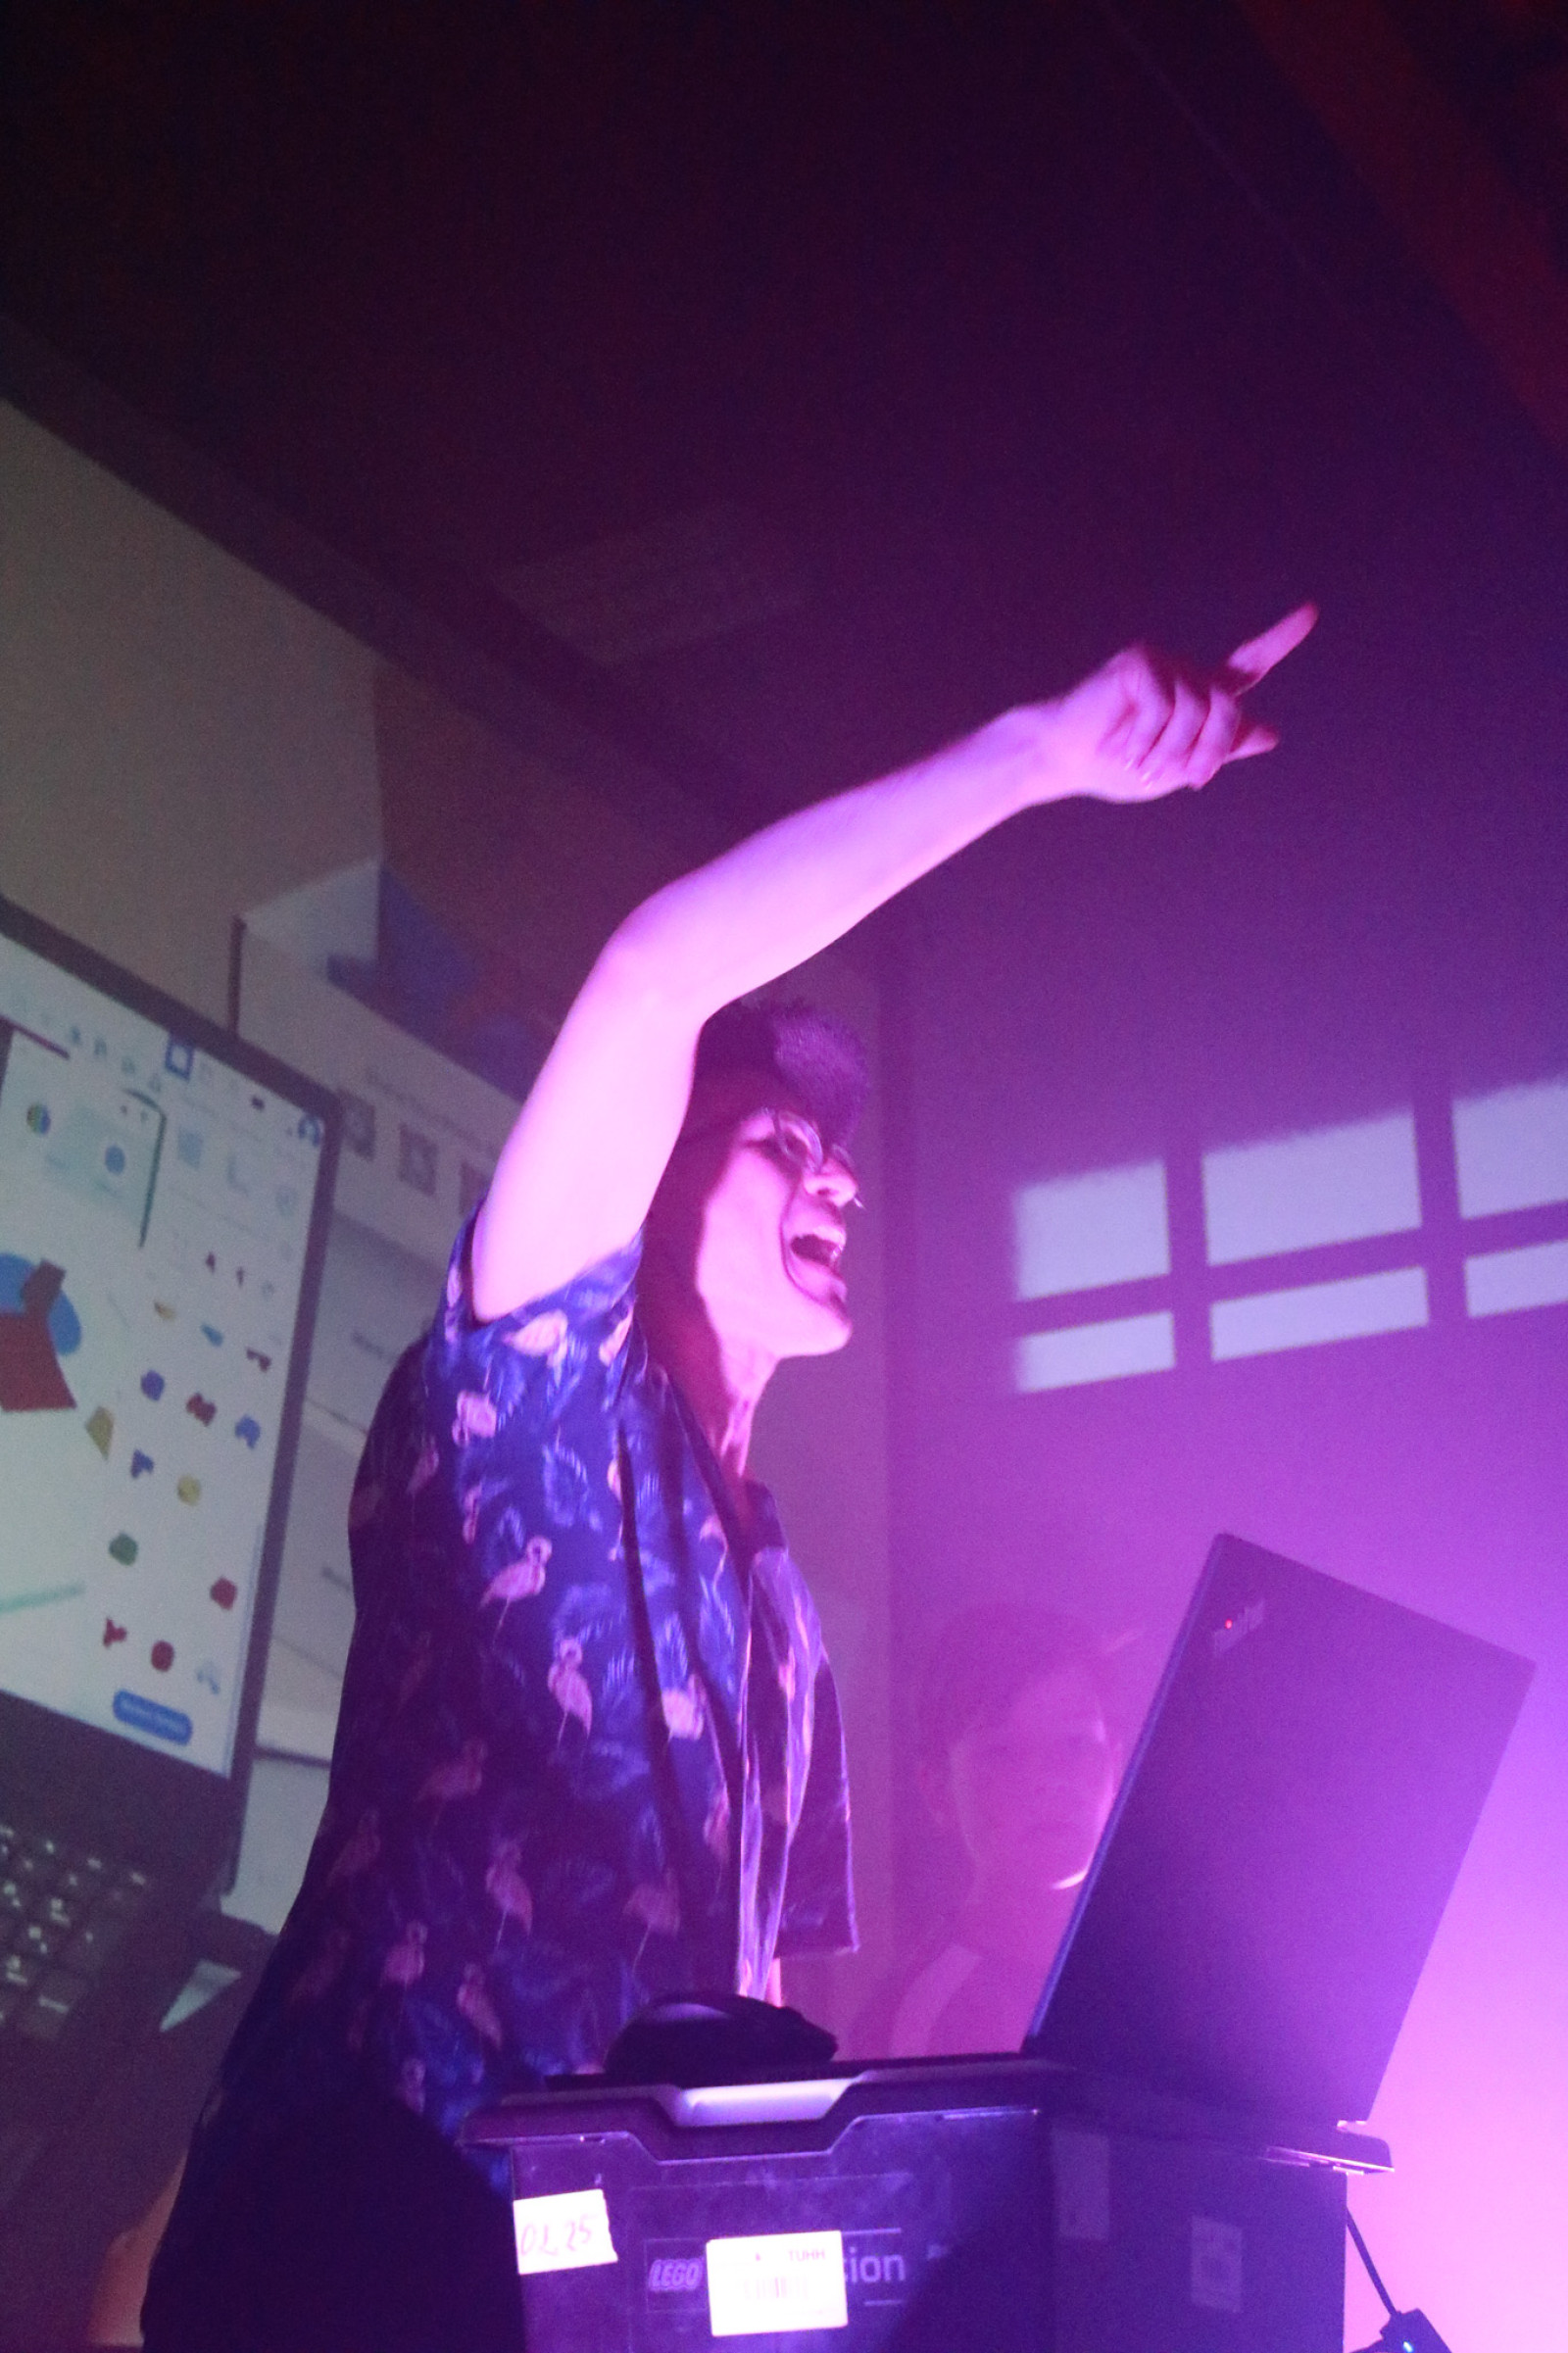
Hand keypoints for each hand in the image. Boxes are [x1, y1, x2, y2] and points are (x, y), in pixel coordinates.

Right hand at [1037, 602, 1316, 803]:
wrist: (1065, 760)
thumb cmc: (1118, 766)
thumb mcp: (1178, 766)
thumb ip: (1221, 748)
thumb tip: (1271, 732)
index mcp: (1201, 694)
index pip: (1249, 663)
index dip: (1280, 638)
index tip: (1311, 611)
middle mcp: (1186, 673)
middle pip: (1228, 704)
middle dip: (1214, 747)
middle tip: (1191, 779)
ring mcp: (1162, 663)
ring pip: (1197, 709)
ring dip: (1174, 750)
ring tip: (1144, 768)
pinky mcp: (1138, 664)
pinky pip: (1164, 706)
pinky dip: (1149, 739)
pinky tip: (1127, 752)